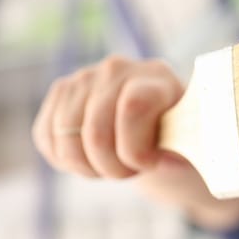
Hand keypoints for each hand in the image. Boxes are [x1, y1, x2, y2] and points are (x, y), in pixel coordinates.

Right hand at [32, 56, 183, 177]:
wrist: (157, 126)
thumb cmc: (177, 138)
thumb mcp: (190, 143)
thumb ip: (184, 147)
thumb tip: (170, 162)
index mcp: (156, 76)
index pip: (133, 109)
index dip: (136, 150)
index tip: (151, 164)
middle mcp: (117, 68)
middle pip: (96, 133)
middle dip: (114, 168)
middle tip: (132, 170)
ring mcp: (84, 78)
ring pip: (67, 142)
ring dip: (92, 168)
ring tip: (114, 164)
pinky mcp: (59, 94)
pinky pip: (49, 140)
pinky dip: (69, 162)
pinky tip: (93, 157)